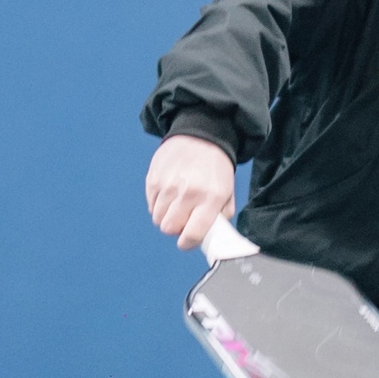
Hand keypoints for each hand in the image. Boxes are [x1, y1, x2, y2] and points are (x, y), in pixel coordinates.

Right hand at [145, 134, 235, 250]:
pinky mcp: (153, 178)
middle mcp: (188, 192)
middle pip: (169, 228)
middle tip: (183, 218)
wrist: (200, 134)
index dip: (187, 243)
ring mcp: (168, 185)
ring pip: (158, 218)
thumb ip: (220, 217)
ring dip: (166, 216)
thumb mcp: (227, 192)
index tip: (186, 241)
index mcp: (210, 198)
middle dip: (175, 228)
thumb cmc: (215, 167)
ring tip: (176, 204)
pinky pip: (151, 205)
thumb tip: (209, 237)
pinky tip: (169, 193)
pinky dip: (158, 204)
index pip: (192, 234)